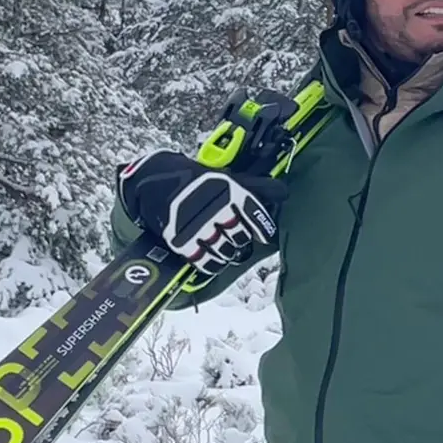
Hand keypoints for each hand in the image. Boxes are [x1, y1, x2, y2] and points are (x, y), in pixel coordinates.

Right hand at [116, 149, 287, 274]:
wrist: (158, 181)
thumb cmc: (199, 181)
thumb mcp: (229, 178)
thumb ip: (257, 187)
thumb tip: (283, 192)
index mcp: (230, 191)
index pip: (254, 215)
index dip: (263, 228)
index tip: (265, 236)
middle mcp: (216, 209)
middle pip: (240, 236)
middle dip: (242, 239)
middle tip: (238, 238)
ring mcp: (198, 227)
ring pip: (225, 250)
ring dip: (229, 252)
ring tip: (226, 247)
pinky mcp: (182, 241)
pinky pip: (205, 260)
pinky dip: (213, 263)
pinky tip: (214, 259)